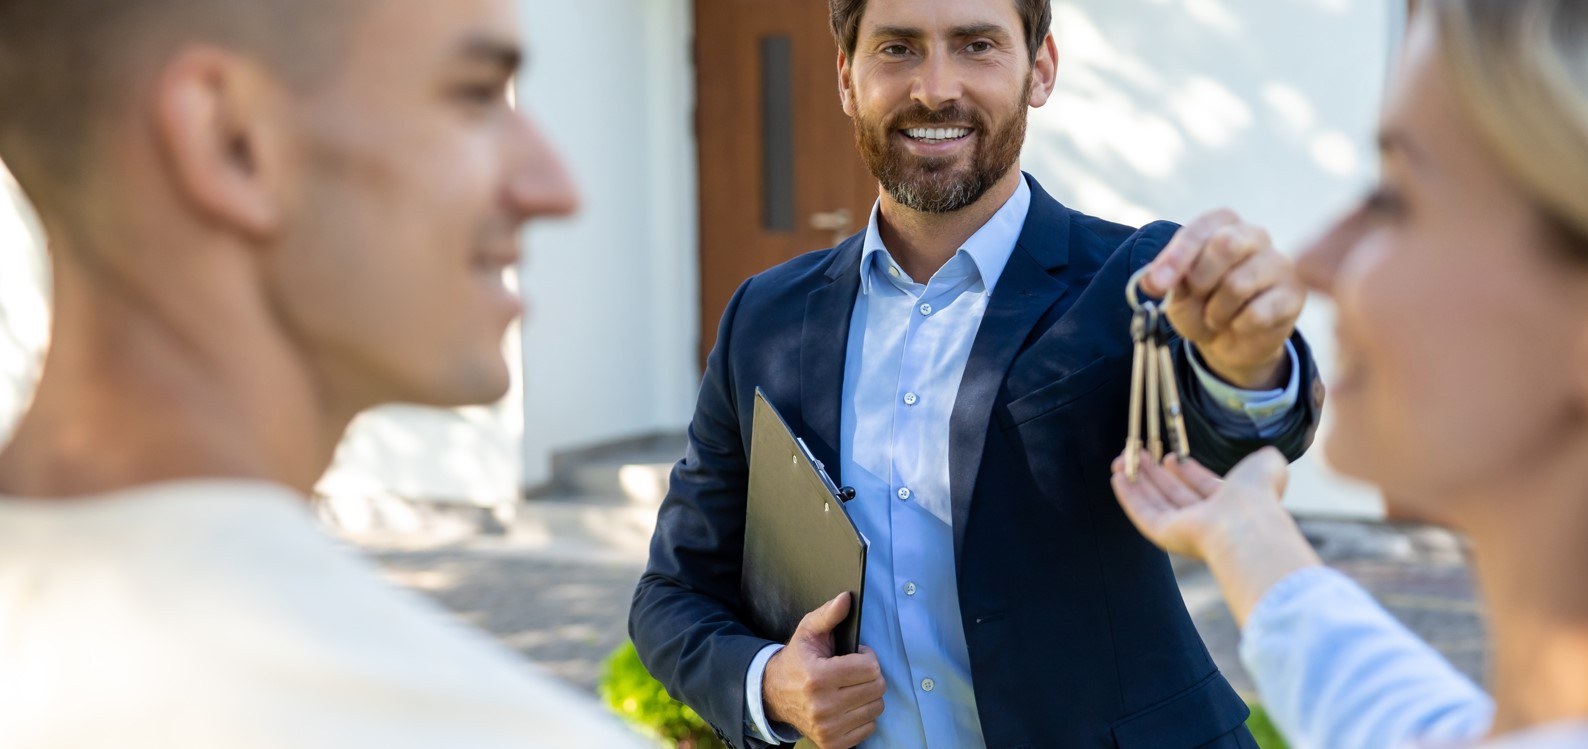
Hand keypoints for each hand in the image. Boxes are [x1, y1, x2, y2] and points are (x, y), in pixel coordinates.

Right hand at [762, 593, 884, 747]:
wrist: (774, 695)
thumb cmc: (797, 660)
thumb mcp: (808, 632)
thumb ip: (828, 615)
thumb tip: (846, 598)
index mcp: (818, 677)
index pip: (870, 667)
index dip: (866, 656)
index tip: (854, 655)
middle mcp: (823, 706)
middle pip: (877, 688)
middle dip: (870, 675)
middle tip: (854, 671)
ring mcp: (828, 728)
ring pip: (876, 708)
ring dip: (868, 695)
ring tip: (850, 687)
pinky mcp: (832, 743)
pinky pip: (869, 728)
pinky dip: (863, 715)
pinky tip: (848, 705)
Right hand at [1109, 448, 1320, 626]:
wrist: (1245, 523)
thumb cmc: (1258, 495)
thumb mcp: (1266, 465)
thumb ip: (1264, 459)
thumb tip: (1265, 455)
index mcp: (1230, 504)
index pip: (1201, 486)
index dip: (1184, 471)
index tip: (1169, 456)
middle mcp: (1206, 519)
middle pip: (1173, 493)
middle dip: (1155, 473)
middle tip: (1139, 453)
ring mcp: (1183, 528)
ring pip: (1155, 501)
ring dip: (1138, 479)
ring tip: (1122, 458)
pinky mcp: (1164, 534)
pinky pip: (1141, 512)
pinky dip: (1128, 495)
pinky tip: (1117, 477)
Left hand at [1141, 210, 1305, 389]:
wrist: (1230, 342)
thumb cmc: (1202, 306)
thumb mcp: (1177, 294)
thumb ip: (1168, 282)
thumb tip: (1152, 279)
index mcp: (1224, 224)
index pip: (1200, 229)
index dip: (1176, 257)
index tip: (1155, 285)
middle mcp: (1255, 235)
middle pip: (1226, 245)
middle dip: (1200, 279)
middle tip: (1197, 297)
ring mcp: (1279, 263)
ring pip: (1238, 284)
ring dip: (1216, 311)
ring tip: (1217, 316)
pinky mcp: (1293, 294)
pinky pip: (1256, 314)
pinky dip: (1237, 326)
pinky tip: (1239, 325)